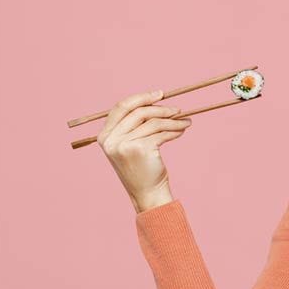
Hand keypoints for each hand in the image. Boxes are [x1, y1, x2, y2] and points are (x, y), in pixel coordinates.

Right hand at [96, 90, 192, 210]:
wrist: (147, 193)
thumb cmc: (142, 169)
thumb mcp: (130, 145)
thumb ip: (133, 125)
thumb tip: (155, 100)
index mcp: (104, 136)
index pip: (121, 107)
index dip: (141, 98)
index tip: (159, 94)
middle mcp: (111, 140)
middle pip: (138, 112)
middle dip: (161, 108)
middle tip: (178, 109)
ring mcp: (124, 144)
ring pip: (153, 122)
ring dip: (172, 120)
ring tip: (184, 121)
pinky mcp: (140, 149)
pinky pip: (161, 132)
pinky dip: (174, 129)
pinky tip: (182, 129)